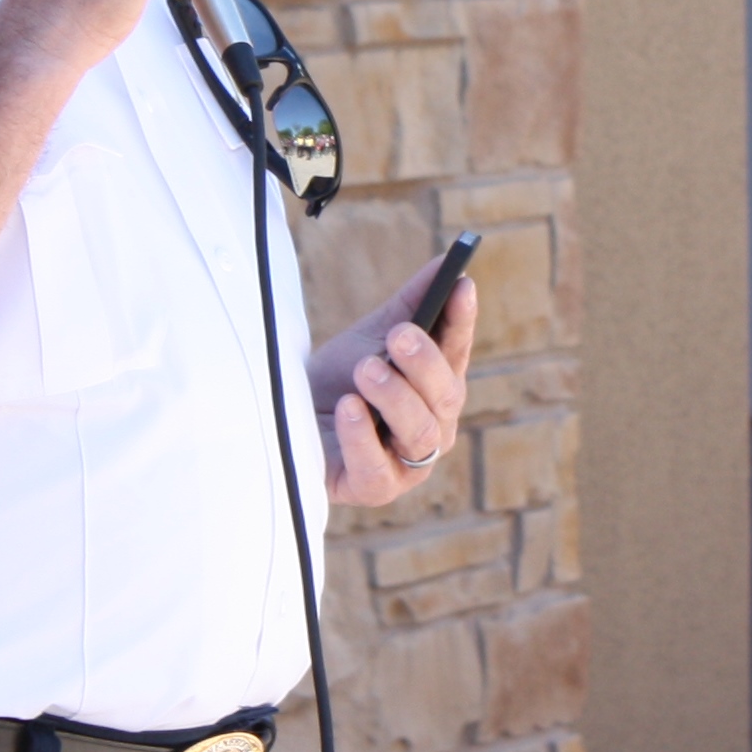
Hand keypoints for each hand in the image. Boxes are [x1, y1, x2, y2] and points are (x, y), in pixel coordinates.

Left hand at [311, 257, 477, 508]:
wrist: (289, 421)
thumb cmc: (339, 380)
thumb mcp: (372, 337)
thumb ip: (411, 303)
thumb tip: (448, 262)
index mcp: (438, 387)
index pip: (458, 351)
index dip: (462, 320)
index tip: (461, 286)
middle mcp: (433, 426)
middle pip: (446, 396)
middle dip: (425, 362)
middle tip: (399, 335)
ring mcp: (407, 463)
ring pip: (420, 432)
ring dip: (395, 396)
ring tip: (365, 370)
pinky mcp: (374, 489)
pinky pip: (377, 469)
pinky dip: (363, 437)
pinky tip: (349, 409)